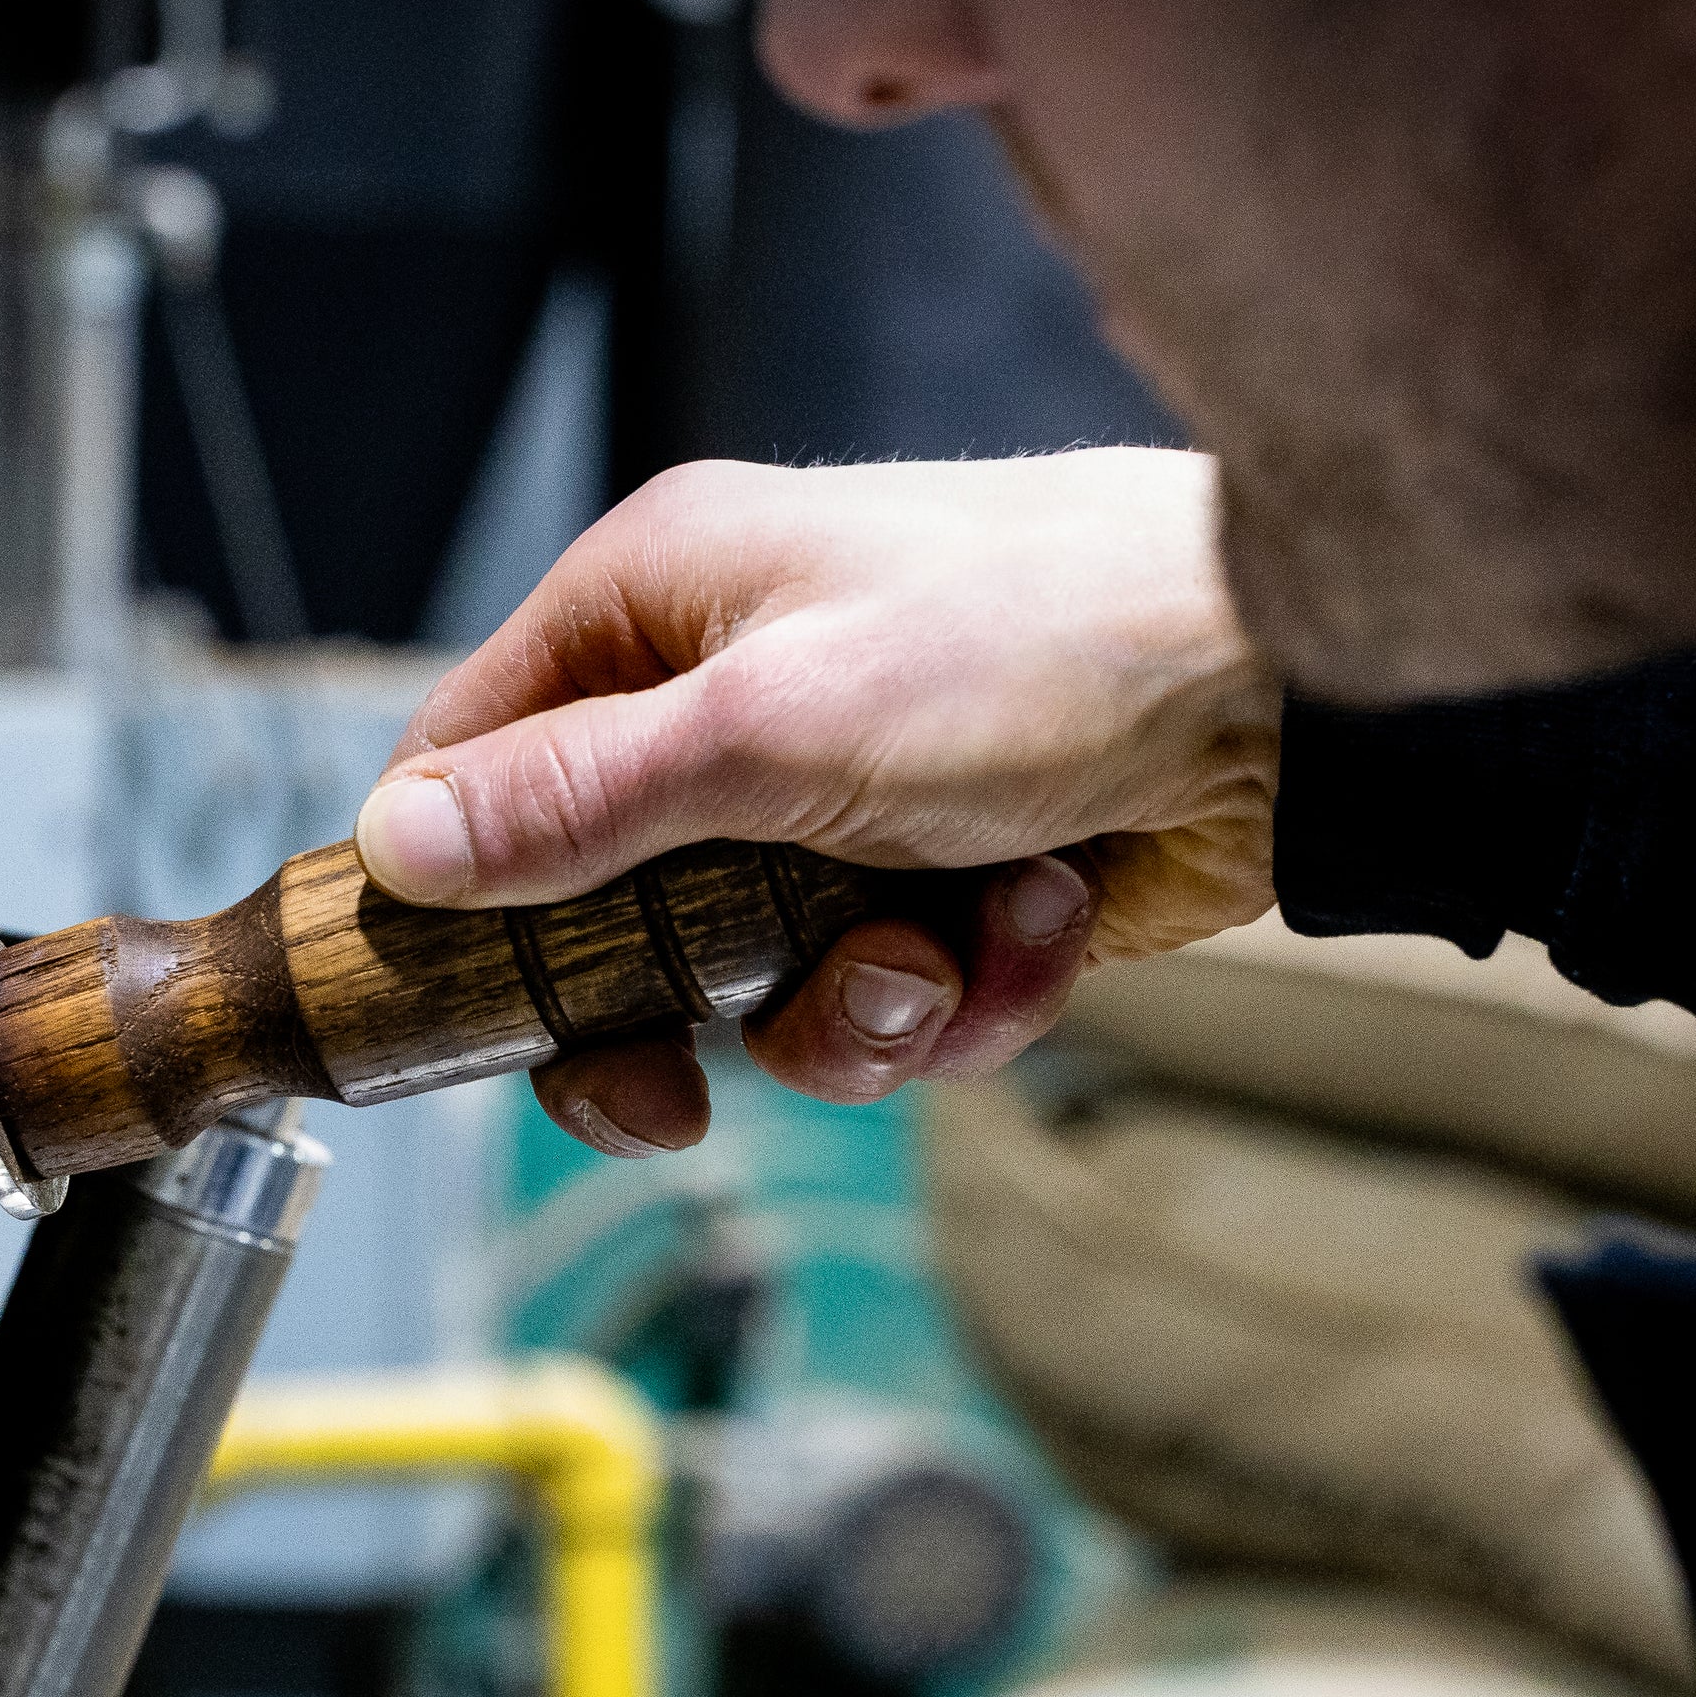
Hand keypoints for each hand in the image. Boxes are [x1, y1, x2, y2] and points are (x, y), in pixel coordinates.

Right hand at [356, 449, 1279, 1152]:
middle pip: (608, 912)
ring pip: (760, 982)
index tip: (487, 1012)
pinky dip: (971, 992)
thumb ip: (578, 800)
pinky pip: (894, 995)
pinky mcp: (948, 878)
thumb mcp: (770, 726)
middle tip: (682, 1092)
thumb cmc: (1038, 642)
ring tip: (946, 956)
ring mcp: (845, 797)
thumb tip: (396, 846)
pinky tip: (1042, 924)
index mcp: (658, 604)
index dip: (464, 895)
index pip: (477, 760)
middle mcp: (734, 693)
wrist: (1299, 693)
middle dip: (682, 1007)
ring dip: (856, 1009)